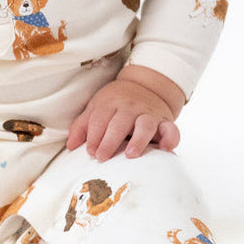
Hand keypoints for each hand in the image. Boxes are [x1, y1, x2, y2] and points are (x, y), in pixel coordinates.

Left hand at [67, 66, 183, 161]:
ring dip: (139, 139)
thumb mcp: (96, 108)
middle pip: (119, 123)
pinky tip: (164, 150)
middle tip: (102, 157)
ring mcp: (148, 114)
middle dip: (109, 141)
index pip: (100, 120)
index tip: (90, 152)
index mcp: (110, 104)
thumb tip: (71, 146)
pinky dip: (170, 139)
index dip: (94, 136)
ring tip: (130, 154)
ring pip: (145, 125)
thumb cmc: (115, 104)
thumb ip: (82, 126)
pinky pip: (171, 129)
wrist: (144, 86)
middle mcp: (130, 108)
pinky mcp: (165, 121)